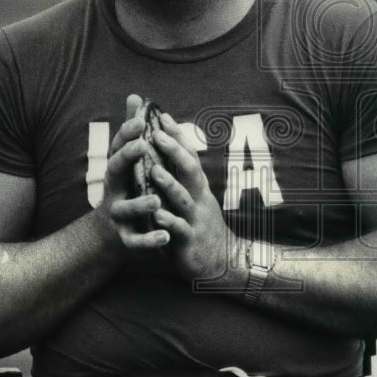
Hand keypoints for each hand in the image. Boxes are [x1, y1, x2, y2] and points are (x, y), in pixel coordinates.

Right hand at [104, 94, 170, 254]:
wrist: (110, 235)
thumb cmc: (126, 189)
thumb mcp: (127, 162)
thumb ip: (132, 133)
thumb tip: (134, 96)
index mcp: (118, 171)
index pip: (118, 147)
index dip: (127, 134)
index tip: (140, 120)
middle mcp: (114, 189)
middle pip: (114, 171)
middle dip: (127, 158)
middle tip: (142, 146)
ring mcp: (118, 214)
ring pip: (125, 208)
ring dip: (140, 203)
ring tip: (156, 200)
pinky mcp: (125, 238)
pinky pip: (135, 240)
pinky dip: (149, 240)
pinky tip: (165, 237)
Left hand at [146, 112, 243, 286]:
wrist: (222, 261)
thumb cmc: (202, 225)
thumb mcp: (196, 198)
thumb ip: (184, 177)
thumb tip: (174, 149)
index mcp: (198, 188)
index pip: (189, 156)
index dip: (178, 136)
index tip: (163, 116)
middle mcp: (199, 199)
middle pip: (190, 171)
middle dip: (174, 152)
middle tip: (157, 135)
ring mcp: (196, 219)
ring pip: (183, 199)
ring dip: (169, 184)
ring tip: (154, 171)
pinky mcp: (189, 242)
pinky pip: (179, 230)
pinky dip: (169, 221)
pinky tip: (158, 215)